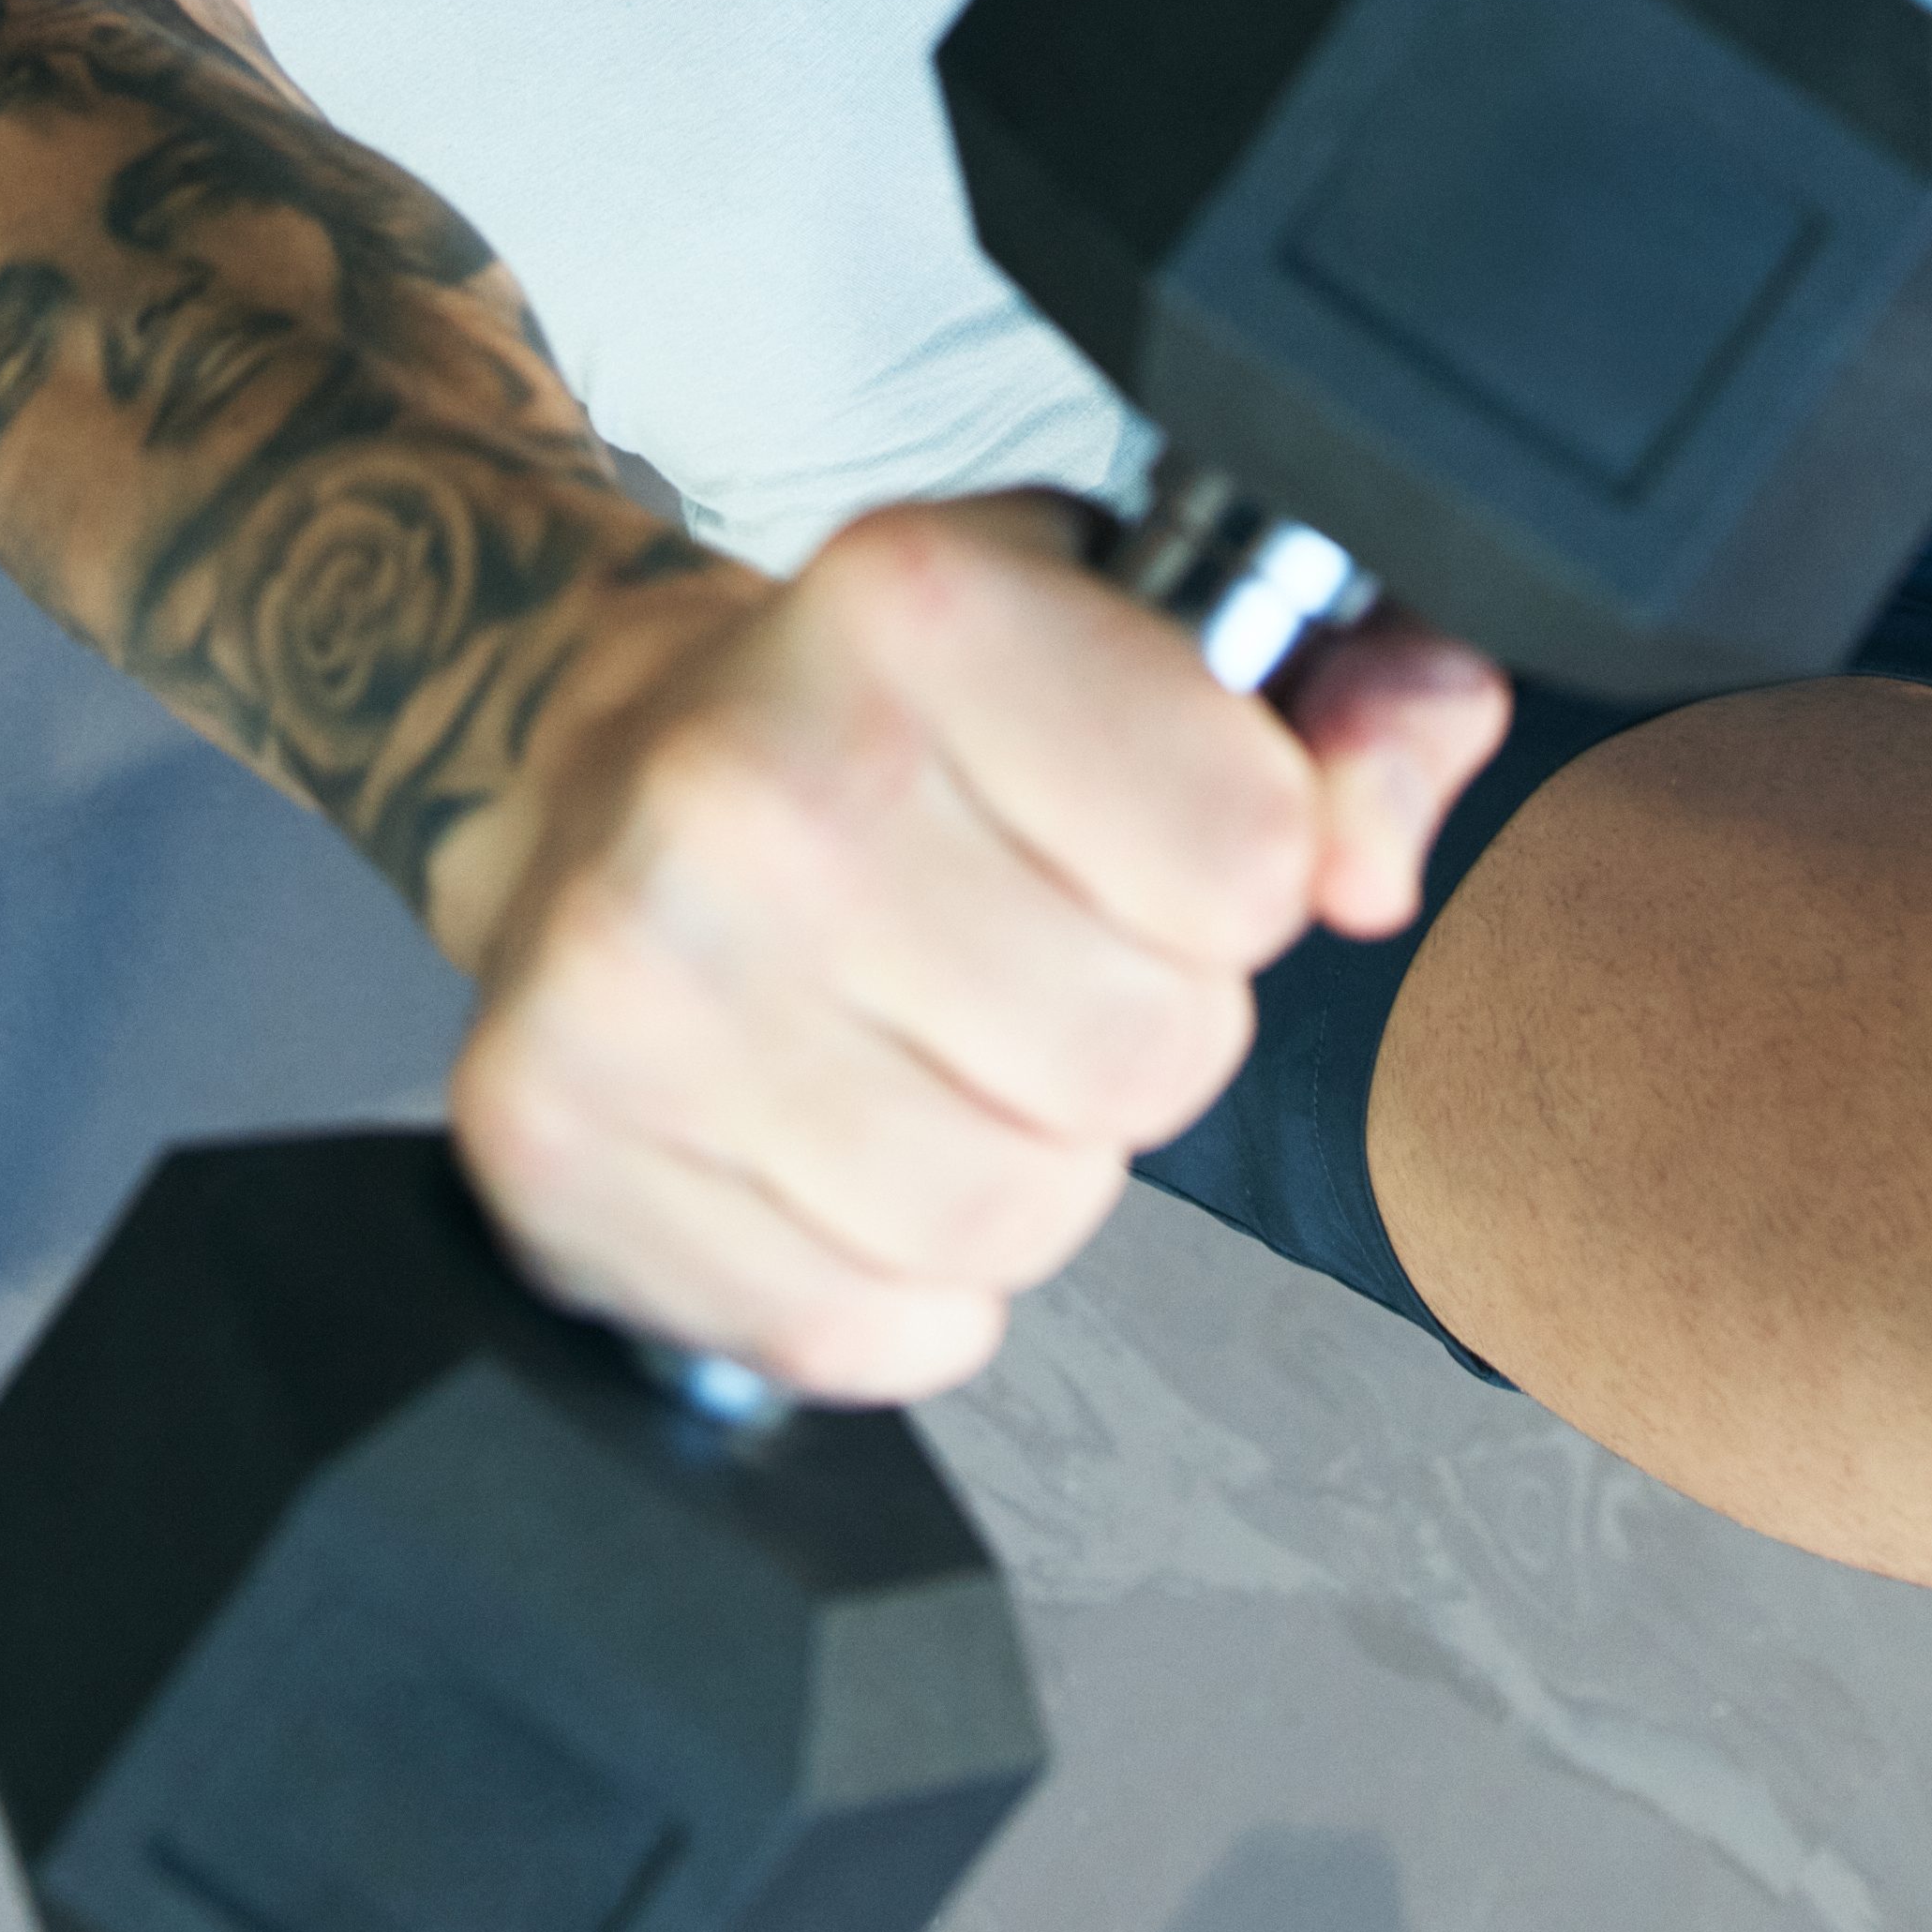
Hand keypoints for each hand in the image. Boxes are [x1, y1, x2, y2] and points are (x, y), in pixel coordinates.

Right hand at [437, 492, 1508, 1401]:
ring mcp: (637, 977)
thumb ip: (1347, 700)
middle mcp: (753, 781)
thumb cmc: (897, 709)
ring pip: (1013, 1219)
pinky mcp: (556, 1144)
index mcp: (913, 604)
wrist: (597, 763)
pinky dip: (893, 1279)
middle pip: (1147, 1058)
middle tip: (1036, 948)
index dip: (1239, 865)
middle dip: (1139, 1028)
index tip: (1149, 831)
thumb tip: (1375, 854)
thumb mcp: (1143, 623)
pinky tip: (842, 1142)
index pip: (1250, 853)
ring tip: (937, 1044)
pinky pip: (867, 1327)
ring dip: (1021, 1164)